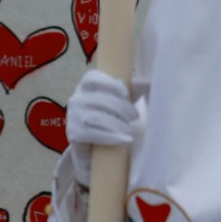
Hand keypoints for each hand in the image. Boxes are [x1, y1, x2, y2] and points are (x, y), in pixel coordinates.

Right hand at [66, 71, 138, 185]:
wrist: (95, 143)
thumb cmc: (111, 113)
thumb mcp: (122, 99)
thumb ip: (134, 89)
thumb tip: (147, 82)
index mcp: (87, 85)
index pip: (92, 78)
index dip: (109, 84)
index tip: (126, 93)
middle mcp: (77, 98)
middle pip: (100, 99)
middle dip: (121, 108)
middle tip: (135, 116)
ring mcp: (73, 115)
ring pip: (97, 117)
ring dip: (118, 124)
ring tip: (130, 130)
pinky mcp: (73, 133)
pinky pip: (91, 133)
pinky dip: (110, 137)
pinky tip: (123, 139)